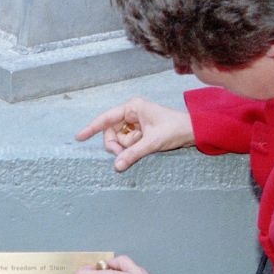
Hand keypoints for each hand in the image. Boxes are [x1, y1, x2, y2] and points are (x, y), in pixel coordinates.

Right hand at [75, 97, 194, 172]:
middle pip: (111, 132)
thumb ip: (133, 154)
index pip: (106, 119)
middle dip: (117, 144)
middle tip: (125, 154)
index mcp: (133, 107)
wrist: (193, 131)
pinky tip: (144, 146)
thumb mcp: (152, 142)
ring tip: (144, 146)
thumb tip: (116, 166)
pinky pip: (128, 141)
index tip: (79, 137)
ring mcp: (135, 121)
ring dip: (128, 146)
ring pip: (120, 138)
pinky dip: (133, 147)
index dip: (92, 128)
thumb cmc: (175, 129)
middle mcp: (131, 112)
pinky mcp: (140, 130)